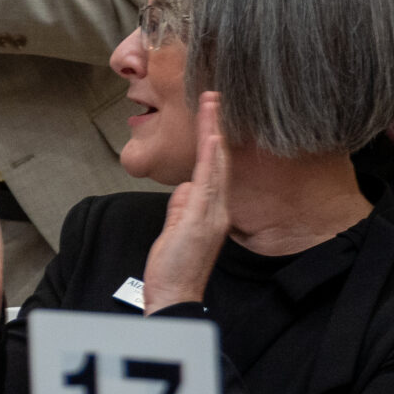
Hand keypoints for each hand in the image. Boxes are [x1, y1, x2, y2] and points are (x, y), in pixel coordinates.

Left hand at [141, 92, 231, 311]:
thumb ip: (181, 207)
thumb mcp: (176, 229)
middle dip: (215, 127)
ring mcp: (211, 215)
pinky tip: (211, 139)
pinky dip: (211, 159)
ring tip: (211, 105)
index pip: (212, 168)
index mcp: (210, 212)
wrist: (174, 296)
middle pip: (218, 160)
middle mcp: (217, 211)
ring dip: (212, 133)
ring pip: (215, 166)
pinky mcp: (201, 220)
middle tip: (213, 96)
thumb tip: (184, 188)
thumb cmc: (175, 267)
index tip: (209, 113)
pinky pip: (208, 184)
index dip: (212, 139)